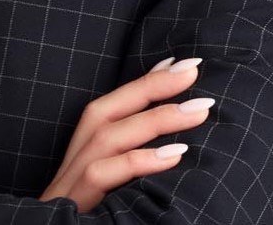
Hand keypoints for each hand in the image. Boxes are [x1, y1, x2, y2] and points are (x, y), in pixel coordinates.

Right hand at [38, 56, 214, 210]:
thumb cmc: (84, 215)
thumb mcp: (106, 183)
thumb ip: (128, 157)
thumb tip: (176, 141)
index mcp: (83, 146)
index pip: (114, 102)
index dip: (146, 81)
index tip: (180, 63)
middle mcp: (76, 153)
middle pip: (110, 108)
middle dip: (153, 86)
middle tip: (195, 70)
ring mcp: (73, 177)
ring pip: (111, 134)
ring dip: (157, 119)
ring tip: (199, 109)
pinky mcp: (77, 203)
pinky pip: (105, 174)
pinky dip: (140, 161)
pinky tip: (176, 155)